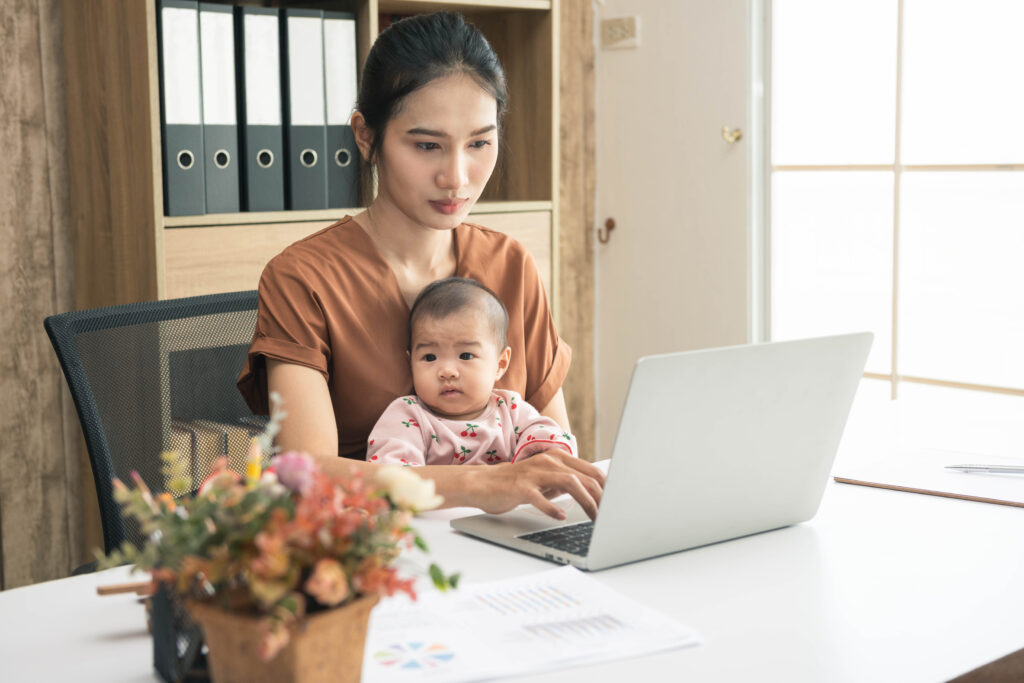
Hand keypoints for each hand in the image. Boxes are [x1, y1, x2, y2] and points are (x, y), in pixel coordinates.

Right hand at [476, 451, 604, 520]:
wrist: (482, 484)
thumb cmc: (516, 485)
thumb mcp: (545, 481)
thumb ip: (565, 483)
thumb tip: (593, 494)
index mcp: (557, 458)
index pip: (591, 470)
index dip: (607, 487)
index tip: (616, 504)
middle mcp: (548, 461)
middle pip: (584, 477)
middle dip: (601, 498)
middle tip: (610, 516)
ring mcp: (534, 473)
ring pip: (569, 482)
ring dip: (586, 501)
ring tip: (594, 518)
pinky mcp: (520, 486)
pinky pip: (539, 497)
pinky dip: (551, 508)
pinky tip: (559, 517)